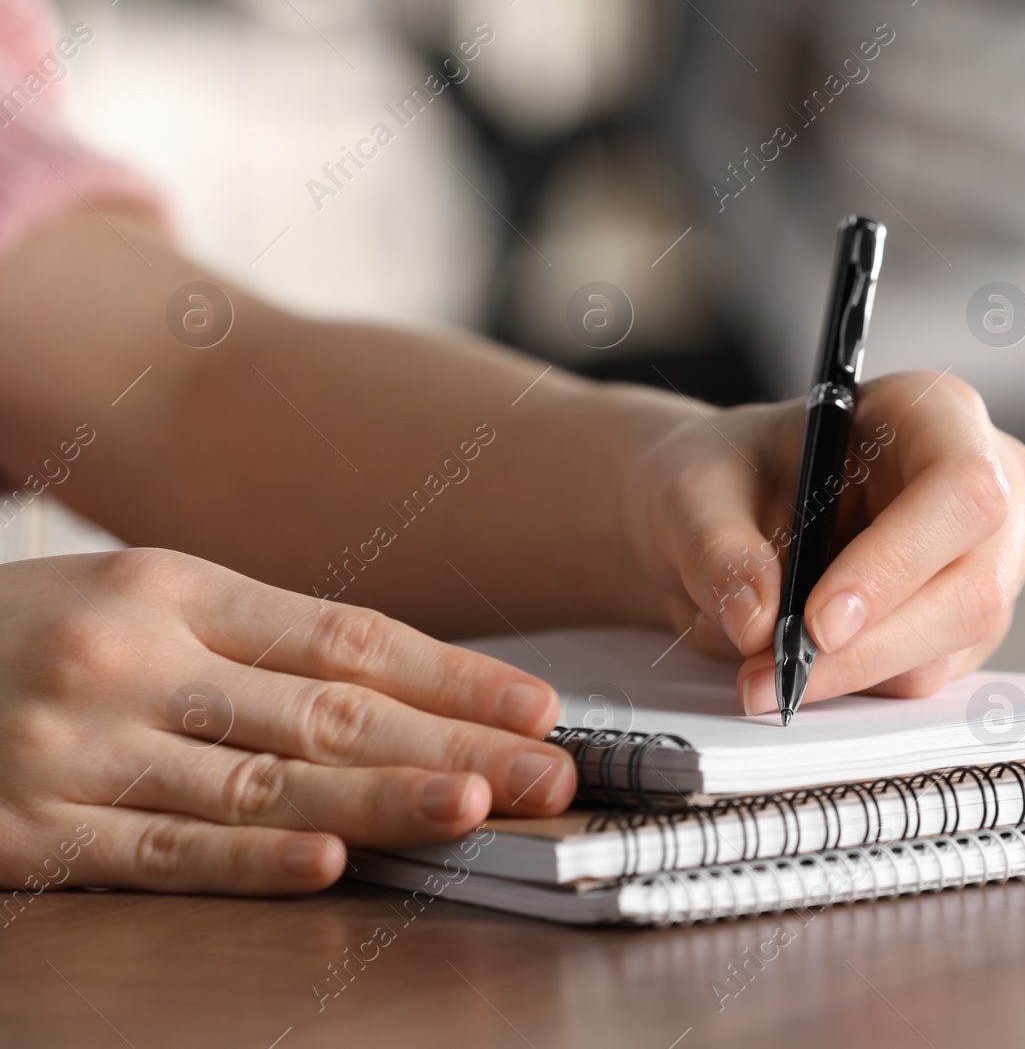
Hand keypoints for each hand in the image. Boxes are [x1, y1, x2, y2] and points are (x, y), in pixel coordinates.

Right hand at [0, 549, 573, 895]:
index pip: (346, 635)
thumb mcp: (133, 600)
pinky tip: (328, 866)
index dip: (452, 675)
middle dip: (449, 743)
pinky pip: (162, 851)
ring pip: (261, 784)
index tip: (534, 707)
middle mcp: (132, 658)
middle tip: (542, 771)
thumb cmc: (19, 635)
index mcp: (171, 587)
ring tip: (473, 808)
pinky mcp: (32, 833)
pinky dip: (249, 863)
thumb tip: (396, 690)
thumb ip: (251, 641)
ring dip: (378, 802)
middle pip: (325, 709)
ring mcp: (79, 747)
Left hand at [625, 371, 1024, 711]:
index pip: (960, 488)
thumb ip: (718, 549)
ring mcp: (986, 561)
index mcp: (935, 414)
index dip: (897, 560)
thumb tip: (754, 620)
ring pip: (950, 645)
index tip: (818, 620)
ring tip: (761, 674)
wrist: (728, 512)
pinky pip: (925, 674)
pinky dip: (856, 685)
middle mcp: (985, 486)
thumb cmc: (732, 475)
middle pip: (971, 586)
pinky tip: (796, 666)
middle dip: (868, 646)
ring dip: (852, 674)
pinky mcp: (963, 625)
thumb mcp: (696, 491)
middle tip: (776, 675)